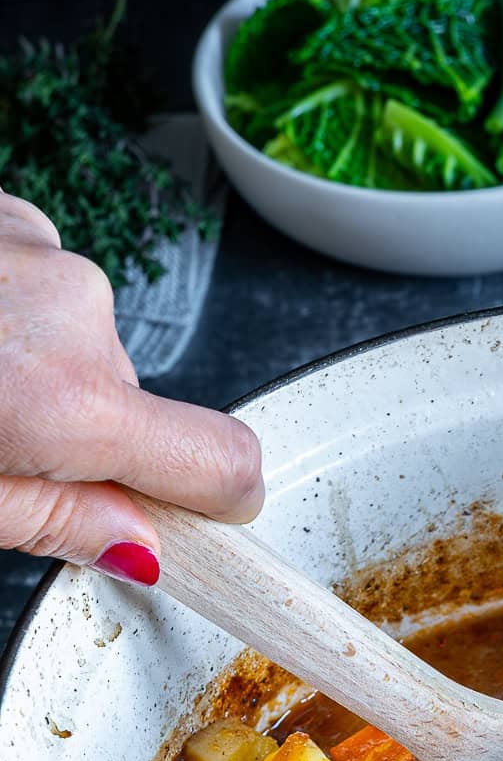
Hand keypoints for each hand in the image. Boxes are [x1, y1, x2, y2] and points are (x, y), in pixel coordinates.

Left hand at [0, 190, 263, 585]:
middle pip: (134, 405)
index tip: (213, 518)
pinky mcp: (11, 215)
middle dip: (77, 435)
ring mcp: (42, 250)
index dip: (223, 500)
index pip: (222, 462)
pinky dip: (8, 311)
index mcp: (68, 403)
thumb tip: (138, 545)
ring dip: (34, 368)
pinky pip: (43, 285)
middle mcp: (76, 315)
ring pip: (81, 343)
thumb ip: (56, 522)